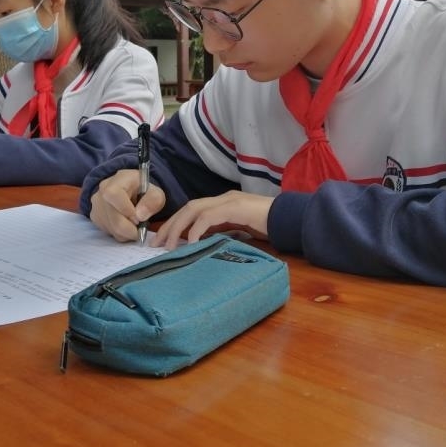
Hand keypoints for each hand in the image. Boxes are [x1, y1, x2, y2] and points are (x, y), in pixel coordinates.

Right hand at [89, 168, 165, 241]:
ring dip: (127, 233)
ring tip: (135, 224)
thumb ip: (153, 201)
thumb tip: (140, 216)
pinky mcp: (95, 217)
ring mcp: (96, 205)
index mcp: (118, 180)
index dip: (127, 211)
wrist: (131, 190)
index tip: (139, 219)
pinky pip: (108, 231)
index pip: (114, 195)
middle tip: (141, 229)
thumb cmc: (144, 191)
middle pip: (114, 218)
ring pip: (112, 228)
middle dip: (131, 229)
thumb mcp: (155, 192)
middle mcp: (102, 191)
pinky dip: (120, 233)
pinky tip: (126, 224)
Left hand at [150, 190, 271, 249]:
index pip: (192, 210)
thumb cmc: (268, 227)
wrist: (289, 218)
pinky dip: (196, 230)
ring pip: (193, 209)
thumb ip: (224, 233)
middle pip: (188, 208)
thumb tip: (204, 247)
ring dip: (178, 227)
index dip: (175, 224)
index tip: (163, 241)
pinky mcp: (234, 207)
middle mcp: (222, 199)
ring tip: (168, 246)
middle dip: (170, 226)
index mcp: (222, 204)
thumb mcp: (240, 231)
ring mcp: (228, 201)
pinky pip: (209, 217)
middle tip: (156, 244)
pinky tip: (190, 243)